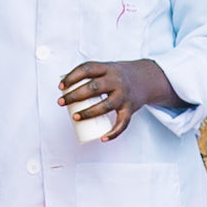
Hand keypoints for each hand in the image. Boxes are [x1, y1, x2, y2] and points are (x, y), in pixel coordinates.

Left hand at [60, 58, 179, 123]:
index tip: (61, 86)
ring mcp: (124, 95)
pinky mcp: (130, 108)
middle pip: (94, 87)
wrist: (146, 79)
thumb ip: (89, 74)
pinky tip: (102, 137)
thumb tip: (64, 87)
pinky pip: (122, 123)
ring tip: (75, 117)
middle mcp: (116, 81)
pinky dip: (113, 133)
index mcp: (107, 68)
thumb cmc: (119, 75)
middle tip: (62, 102)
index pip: (87, 69)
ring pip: (106, 106)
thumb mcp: (106, 68)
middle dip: (75, 96)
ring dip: (88, 112)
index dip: (72, 77)